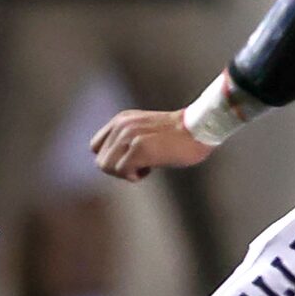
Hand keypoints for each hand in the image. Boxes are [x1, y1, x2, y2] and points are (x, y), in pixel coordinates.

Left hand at [91, 108, 213, 182]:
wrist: (198, 129)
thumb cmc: (178, 136)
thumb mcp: (145, 130)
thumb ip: (127, 140)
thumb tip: (112, 164)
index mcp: (121, 120)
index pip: (96, 147)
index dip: (111, 159)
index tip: (131, 161)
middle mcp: (121, 126)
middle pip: (101, 160)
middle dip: (118, 169)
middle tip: (141, 166)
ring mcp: (129, 136)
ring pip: (107, 167)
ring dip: (126, 173)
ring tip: (147, 166)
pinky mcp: (139, 148)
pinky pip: (123, 171)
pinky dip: (136, 176)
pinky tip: (151, 168)